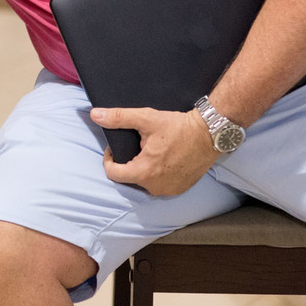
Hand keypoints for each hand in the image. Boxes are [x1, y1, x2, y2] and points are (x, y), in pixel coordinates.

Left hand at [90, 106, 218, 195]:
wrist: (210, 134)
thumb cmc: (178, 127)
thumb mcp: (146, 119)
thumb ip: (118, 118)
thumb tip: (95, 115)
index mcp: (144, 172)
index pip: (113, 173)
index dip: (109, 159)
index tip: (114, 148)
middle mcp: (156, 187)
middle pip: (129, 177)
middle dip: (129, 162)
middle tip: (137, 145)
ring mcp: (170, 190)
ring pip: (145, 181)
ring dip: (143, 168)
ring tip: (151, 150)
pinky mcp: (181, 188)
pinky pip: (161, 184)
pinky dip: (158, 173)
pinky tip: (163, 158)